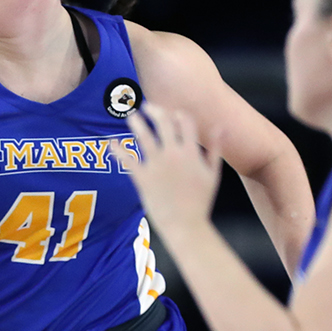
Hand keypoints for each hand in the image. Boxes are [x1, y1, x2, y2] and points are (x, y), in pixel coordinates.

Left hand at [113, 106, 221, 239]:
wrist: (185, 225)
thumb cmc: (200, 201)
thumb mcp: (213, 174)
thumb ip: (215, 149)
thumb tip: (220, 127)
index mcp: (191, 152)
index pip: (185, 122)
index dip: (178, 114)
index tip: (172, 112)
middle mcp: (174, 154)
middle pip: (163, 123)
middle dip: (154, 111)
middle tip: (146, 106)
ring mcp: (157, 165)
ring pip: (144, 136)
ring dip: (136, 123)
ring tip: (130, 116)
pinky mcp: (142, 178)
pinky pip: (127, 159)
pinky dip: (118, 150)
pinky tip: (111, 142)